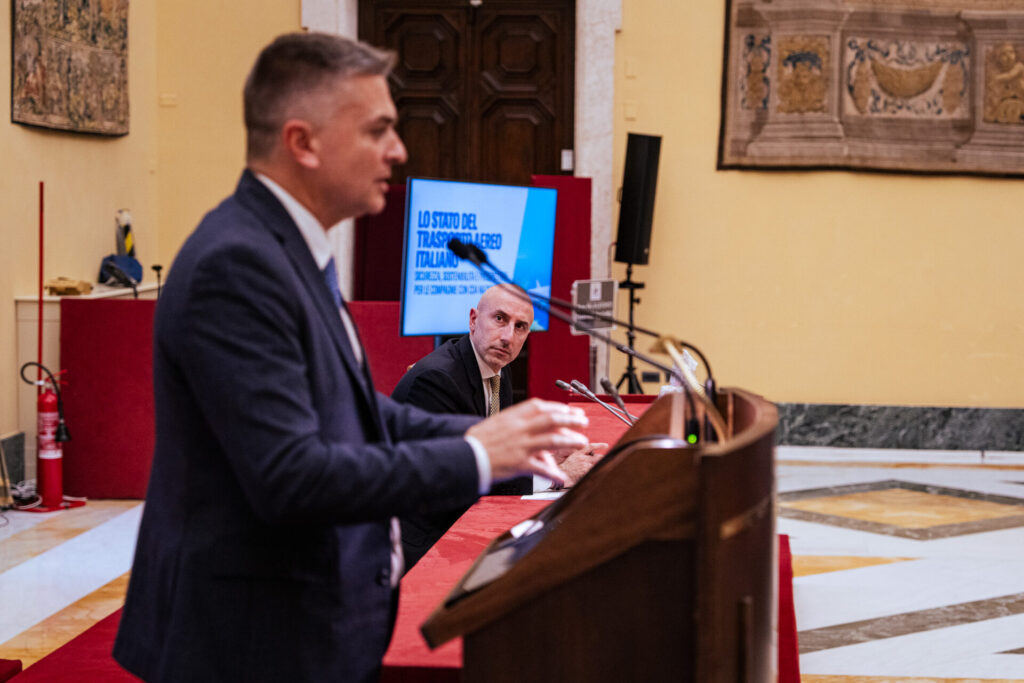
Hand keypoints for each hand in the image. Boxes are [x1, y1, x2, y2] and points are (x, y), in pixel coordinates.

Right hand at [467, 399, 588, 486]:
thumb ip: (516, 428)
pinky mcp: (518, 463)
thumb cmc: (477, 442)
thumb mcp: (496, 427)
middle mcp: (518, 428)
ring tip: (582, 442)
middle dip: (570, 419)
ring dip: (570, 440)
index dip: (556, 407)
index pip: (539, 406)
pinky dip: (553, 473)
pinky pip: (541, 468)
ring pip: (552, 439)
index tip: (568, 410)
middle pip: (551, 419)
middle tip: (583, 421)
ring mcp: (520, 445)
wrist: (463, 456)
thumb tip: (529, 434)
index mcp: (511, 417)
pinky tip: (562, 478)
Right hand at [553, 444, 606, 487]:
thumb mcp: (571, 457)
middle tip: (609, 458)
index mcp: (578, 452)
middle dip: (603, 458)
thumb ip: (580, 455)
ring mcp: (584, 465)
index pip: (591, 446)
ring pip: (597, 465)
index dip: (600, 445)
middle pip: (597, 457)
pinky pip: (594, 471)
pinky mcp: (585, 472)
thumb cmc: (565, 468)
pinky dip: (596, 473)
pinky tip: (597, 474)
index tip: (606, 445)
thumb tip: (590, 454)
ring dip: (600, 466)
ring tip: (604, 467)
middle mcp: (582, 458)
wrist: (560, 475)